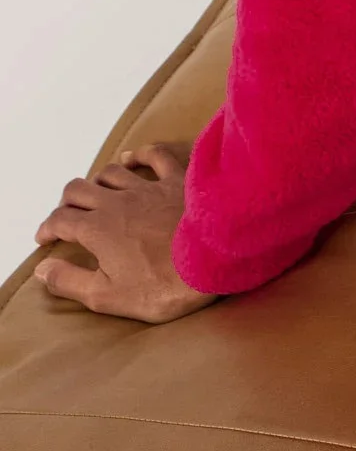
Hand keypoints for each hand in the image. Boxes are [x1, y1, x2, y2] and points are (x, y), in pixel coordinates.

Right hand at [32, 142, 220, 322]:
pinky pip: (156, 155)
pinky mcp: (179, 179)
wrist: (217, 258)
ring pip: (112, 171)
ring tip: (96, 192)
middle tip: (68, 216)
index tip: (45, 240)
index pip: (60, 221)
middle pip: (78, 189)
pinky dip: (141, 154)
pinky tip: (134, 158)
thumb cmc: (164, 284)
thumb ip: (70, 282)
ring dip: (98, 180)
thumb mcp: (108, 296)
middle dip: (66, 202)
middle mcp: (118, 201)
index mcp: (98, 229)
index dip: (47, 229)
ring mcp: (150, 186)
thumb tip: (43, 270)